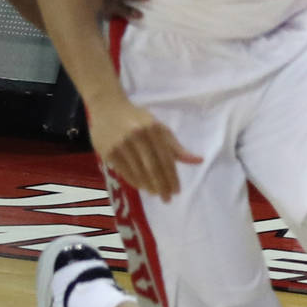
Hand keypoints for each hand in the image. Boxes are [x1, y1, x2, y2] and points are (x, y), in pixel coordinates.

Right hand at [88, 98, 202, 201]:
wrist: (107, 107)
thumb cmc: (137, 119)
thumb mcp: (158, 127)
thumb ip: (176, 147)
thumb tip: (198, 161)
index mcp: (153, 129)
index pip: (166, 159)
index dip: (172, 177)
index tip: (177, 191)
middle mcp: (137, 136)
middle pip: (153, 168)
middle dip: (162, 186)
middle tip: (167, 199)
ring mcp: (121, 144)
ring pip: (139, 172)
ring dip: (149, 186)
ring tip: (156, 193)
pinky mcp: (108, 152)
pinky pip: (125, 172)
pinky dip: (136, 182)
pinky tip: (142, 187)